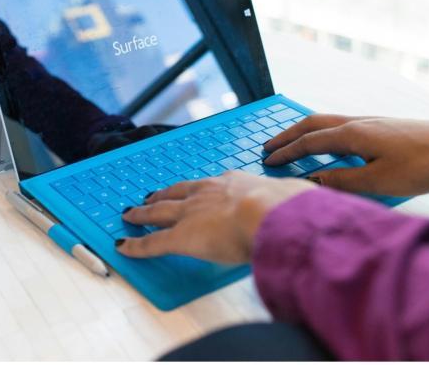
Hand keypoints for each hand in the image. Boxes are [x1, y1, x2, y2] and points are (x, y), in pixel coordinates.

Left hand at [115, 172, 313, 263]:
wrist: (269, 213)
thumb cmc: (287, 208)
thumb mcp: (289, 199)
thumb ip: (289, 203)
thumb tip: (305, 209)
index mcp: (232, 183)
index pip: (207, 186)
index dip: (193, 190)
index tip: (188, 191)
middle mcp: (205, 193)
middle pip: (175, 193)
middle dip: (160, 195)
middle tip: (148, 197)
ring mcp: (189, 213)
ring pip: (158, 212)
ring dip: (142, 213)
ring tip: (130, 214)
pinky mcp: (178, 237)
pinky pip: (151, 242)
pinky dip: (135, 245)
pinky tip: (123, 246)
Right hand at [263, 115, 428, 195]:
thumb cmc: (424, 164)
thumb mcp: (379, 181)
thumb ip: (341, 180)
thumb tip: (311, 181)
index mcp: (352, 135)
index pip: (308, 142)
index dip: (286, 152)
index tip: (267, 161)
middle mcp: (357, 123)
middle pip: (311, 124)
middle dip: (287, 135)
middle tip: (268, 146)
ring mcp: (370, 122)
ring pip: (326, 121)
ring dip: (303, 131)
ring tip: (291, 142)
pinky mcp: (381, 127)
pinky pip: (340, 125)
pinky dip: (322, 132)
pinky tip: (328, 144)